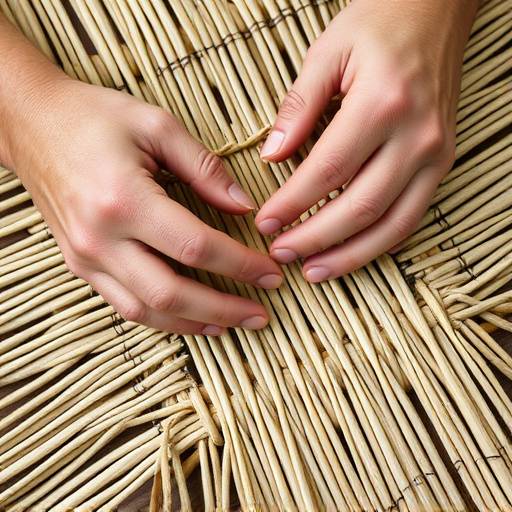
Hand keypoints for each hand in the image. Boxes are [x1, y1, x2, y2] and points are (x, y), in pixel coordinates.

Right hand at [5, 79, 282, 333]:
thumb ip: (206, 168)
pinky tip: (190, 318)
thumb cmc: (94, 118)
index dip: (240, 265)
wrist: (31, 124)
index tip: (271, 272)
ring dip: (195, 324)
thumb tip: (244, 207)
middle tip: (261, 315)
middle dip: (224, 309)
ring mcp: (85, 257)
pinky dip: (162, 318)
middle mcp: (100, 238)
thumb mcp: (157, 126)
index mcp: (124, 200)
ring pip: (147, 311)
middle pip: (172, 293)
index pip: (196, 247)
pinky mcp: (80, 264)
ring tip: (232, 325)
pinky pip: (124, 305)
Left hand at [255, 0, 476, 280]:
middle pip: (359, 208)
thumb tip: (271, 156)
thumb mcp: (328, 52)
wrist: (436, 12)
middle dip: (315, 239)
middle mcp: (416, 136)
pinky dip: (380, 243)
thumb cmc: (379, 25)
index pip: (327, 172)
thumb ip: (297, 106)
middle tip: (282, 253)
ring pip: (391, 225)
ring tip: (314, 271)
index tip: (265, 223)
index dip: (292, 204)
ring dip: (350, 255)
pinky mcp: (442, 164)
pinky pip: (412, 217)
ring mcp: (436, 155)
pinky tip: (352, 254)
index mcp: (382, 104)